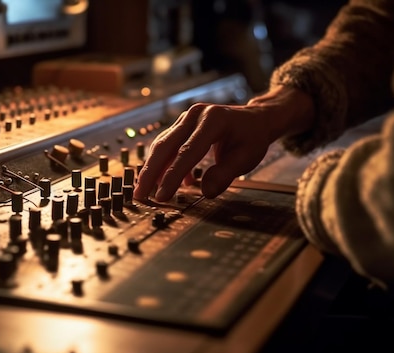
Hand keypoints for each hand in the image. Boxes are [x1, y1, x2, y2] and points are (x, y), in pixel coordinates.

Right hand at [133, 86, 314, 201]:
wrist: (254, 119)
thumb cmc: (251, 137)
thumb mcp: (246, 157)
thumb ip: (225, 174)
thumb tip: (207, 192)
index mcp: (213, 120)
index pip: (188, 152)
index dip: (173, 176)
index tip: (162, 196)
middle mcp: (195, 115)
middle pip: (166, 145)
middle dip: (151, 173)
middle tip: (140, 195)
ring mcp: (186, 118)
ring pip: (162, 145)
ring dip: (152, 169)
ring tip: (144, 191)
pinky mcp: (181, 125)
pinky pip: (167, 145)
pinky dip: (163, 164)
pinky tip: (167, 183)